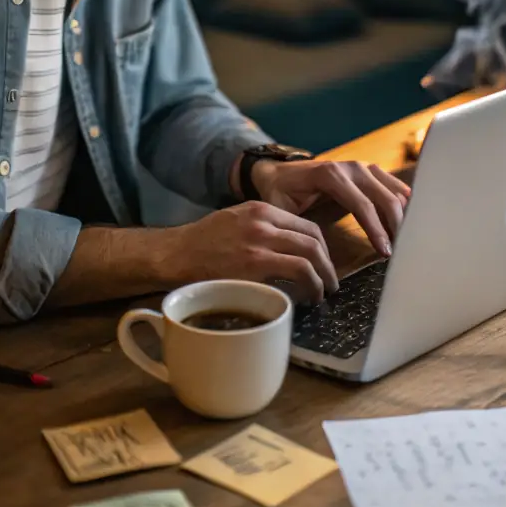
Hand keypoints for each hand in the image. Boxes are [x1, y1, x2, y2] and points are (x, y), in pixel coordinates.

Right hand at [158, 202, 338, 301]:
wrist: (175, 254)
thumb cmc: (202, 242)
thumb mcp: (236, 220)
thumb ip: (264, 227)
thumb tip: (290, 248)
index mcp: (261, 209)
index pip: (307, 225)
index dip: (322, 247)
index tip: (324, 263)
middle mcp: (263, 223)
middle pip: (313, 240)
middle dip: (328, 264)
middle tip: (331, 282)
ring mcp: (259, 245)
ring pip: (308, 257)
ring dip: (322, 278)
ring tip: (322, 293)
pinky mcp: (253, 268)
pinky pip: (294, 274)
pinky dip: (307, 286)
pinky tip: (306, 297)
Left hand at [252, 159, 409, 259]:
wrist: (276, 171)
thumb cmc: (278, 193)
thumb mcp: (280, 210)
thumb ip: (296, 227)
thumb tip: (312, 255)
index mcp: (330, 175)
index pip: (362, 205)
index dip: (376, 229)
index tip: (385, 253)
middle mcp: (350, 167)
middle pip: (384, 197)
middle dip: (396, 225)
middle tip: (401, 253)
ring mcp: (361, 167)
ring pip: (393, 190)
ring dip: (402, 215)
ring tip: (406, 241)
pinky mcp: (367, 171)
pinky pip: (392, 184)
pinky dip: (402, 202)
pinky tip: (410, 220)